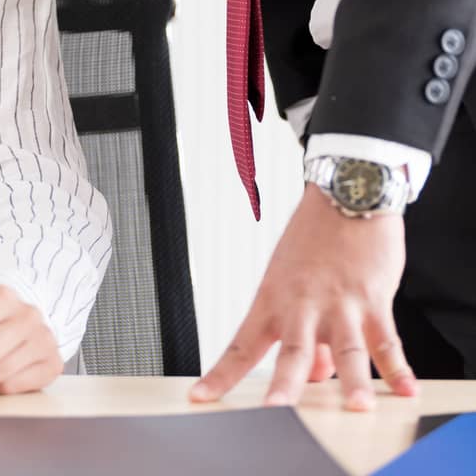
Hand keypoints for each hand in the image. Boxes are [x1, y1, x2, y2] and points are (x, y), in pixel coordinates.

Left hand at [191, 184, 417, 410]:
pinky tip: (405, 389)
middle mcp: (303, 304)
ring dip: (351, 378)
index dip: (221, 374)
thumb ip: (303, 334)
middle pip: (292, 351)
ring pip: (345, 348)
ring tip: (355, 406)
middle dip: (285, 386)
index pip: (241, 345)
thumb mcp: (293, 281)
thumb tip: (312, 376)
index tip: (200, 398)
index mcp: (273, 300)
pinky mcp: (372, 298)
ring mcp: (339, 303)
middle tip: (276, 413)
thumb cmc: (317, 238)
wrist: (345, 194)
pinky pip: (387, 339)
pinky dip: (398, 367)